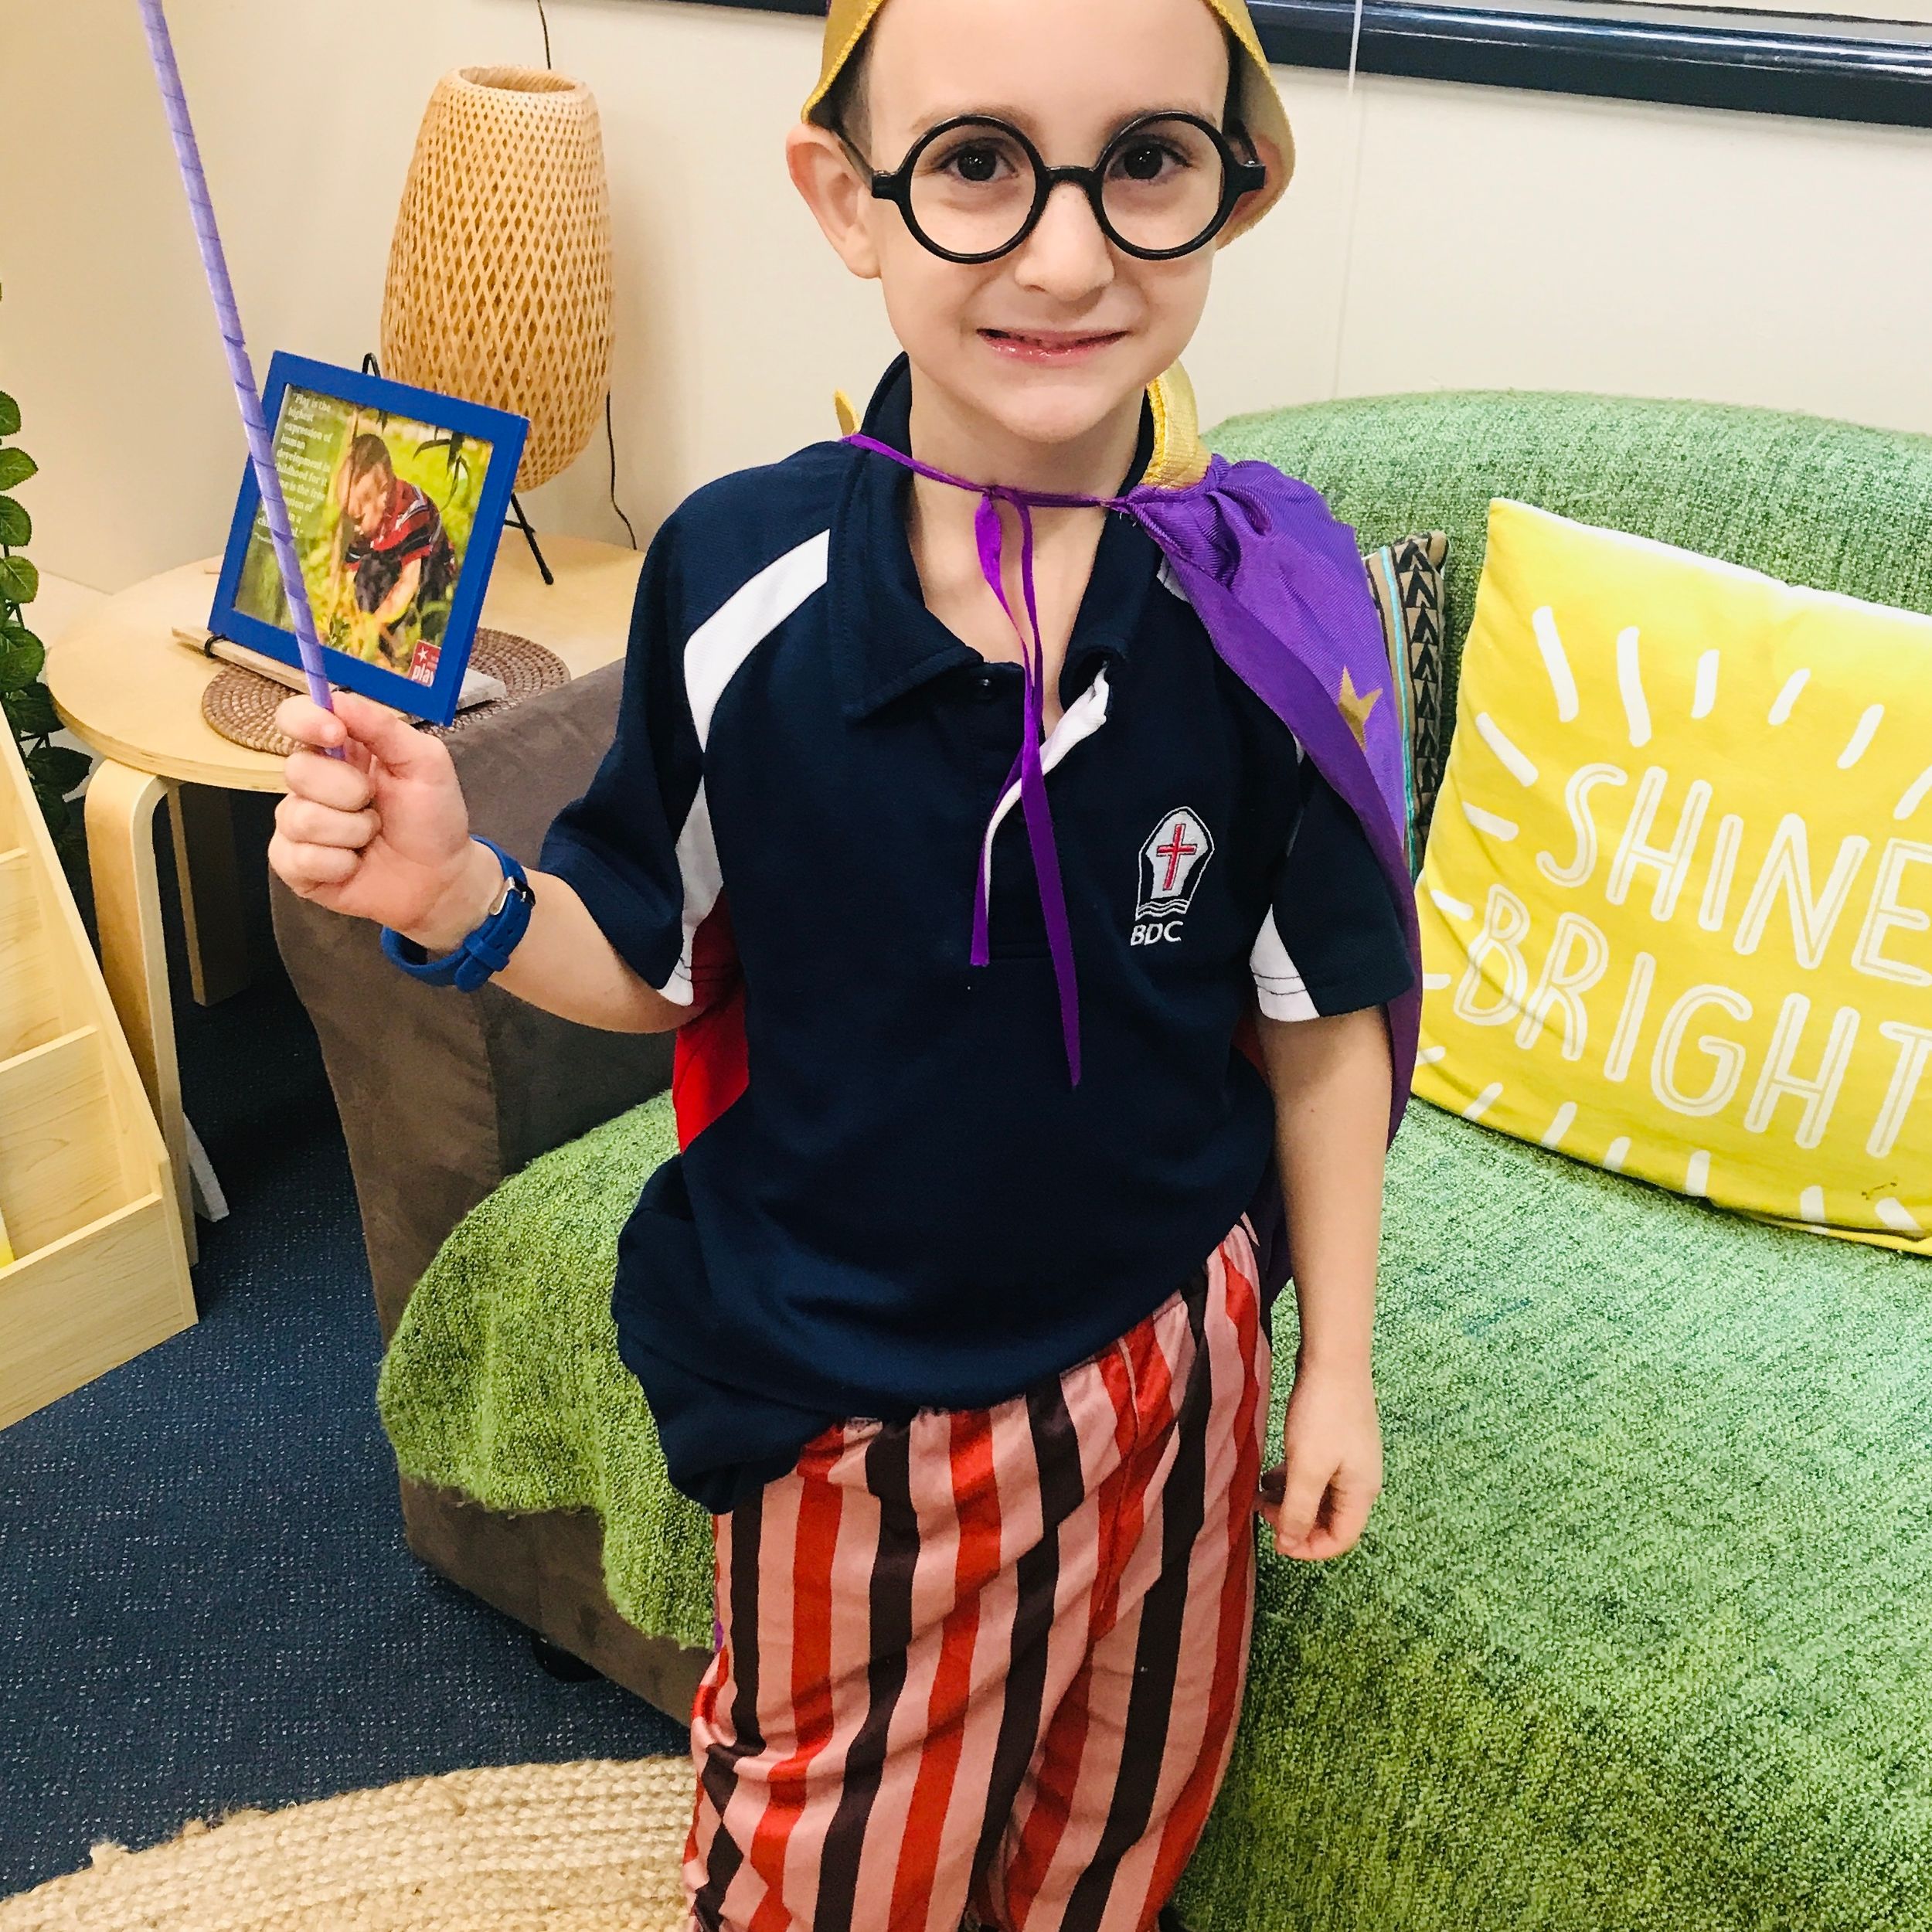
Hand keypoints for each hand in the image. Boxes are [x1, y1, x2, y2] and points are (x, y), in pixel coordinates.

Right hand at [268, 690, 499, 949]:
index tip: (334, 733)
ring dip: (352, 832)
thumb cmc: (433, 818)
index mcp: (340, 749)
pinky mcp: (294, 863)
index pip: (295, 717)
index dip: (305, 720)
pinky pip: (300, 858)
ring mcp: (299, 822)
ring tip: (373, 835)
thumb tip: (337, 700)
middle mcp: (313, 781)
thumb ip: (385, 727)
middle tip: (376, 805)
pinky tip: (356, 864)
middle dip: (349, 792)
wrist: (441, 878)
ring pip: (301, 817)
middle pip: (296, 769)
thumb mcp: (425, 763)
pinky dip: (340, 864)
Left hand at [1259, 1358, 1382, 1560]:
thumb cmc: (1323, 1414)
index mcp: (1361, 1493)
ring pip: (1319, 1497)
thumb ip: (1298, 1510)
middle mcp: (1360, 1480)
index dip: (1308, 1549)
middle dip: (1296, 1523)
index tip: (1274, 1541)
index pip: (1340, 1540)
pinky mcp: (1335, 1441)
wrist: (1333, 1359)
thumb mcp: (1306, 1468)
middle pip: (1330, 1520)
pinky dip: (1292, 1480)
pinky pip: (1314, 1474)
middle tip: (1261, 1511)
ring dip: (1290, 1501)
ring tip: (1259, 1493)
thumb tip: (1288, 1544)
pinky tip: (1269, 1473)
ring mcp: (1349, 1459)